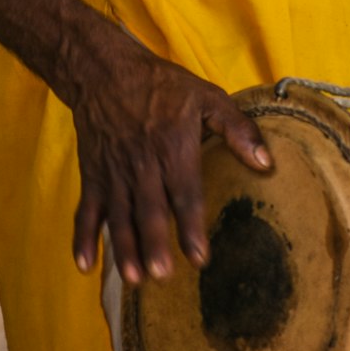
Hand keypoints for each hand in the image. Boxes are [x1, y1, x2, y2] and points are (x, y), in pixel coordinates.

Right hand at [69, 38, 270, 285]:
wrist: (106, 71)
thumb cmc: (162, 86)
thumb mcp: (206, 96)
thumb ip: (237, 129)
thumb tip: (266, 163)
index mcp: (173, 148)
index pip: (185, 194)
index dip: (191, 227)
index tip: (200, 258)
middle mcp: (142, 166)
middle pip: (150, 211)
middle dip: (155, 245)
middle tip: (162, 275)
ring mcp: (114, 173)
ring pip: (119, 217)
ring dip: (124, 249)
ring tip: (133, 279)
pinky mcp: (92, 175)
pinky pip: (85, 210)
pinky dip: (83, 238)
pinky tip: (84, 266)